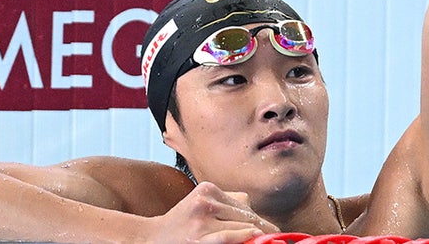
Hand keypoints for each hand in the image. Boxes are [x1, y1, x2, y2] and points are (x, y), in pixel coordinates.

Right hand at [143, 182, 277, 243]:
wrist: (153, 237)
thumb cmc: (181, 221)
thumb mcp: (200, 201)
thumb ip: (225, 200)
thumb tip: (251, 205)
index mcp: (207, 189)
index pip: (242, 205)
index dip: (259, 218)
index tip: (273, 228)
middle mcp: (205, 201)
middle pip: (243, 214)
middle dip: (260, 226)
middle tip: (275, 234)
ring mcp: (201, 221)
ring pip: (239, 225)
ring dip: (255, 233)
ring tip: (268, 238)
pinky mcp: (199, 238)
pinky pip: (227, 236)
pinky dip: (243, 236)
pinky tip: (253, 236)